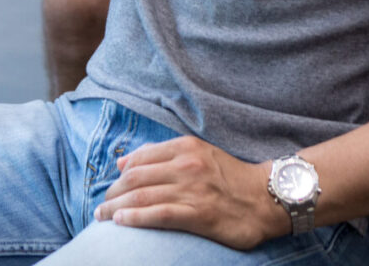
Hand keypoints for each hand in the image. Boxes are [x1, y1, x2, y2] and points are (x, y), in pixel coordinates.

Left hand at [95, 137, 278, 249]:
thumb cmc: (231, 178)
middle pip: (136, 177)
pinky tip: (121, 221)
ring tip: (102, 216)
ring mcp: (192, 190)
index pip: (140, 158)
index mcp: (185, 148)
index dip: (119, 174)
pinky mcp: (199, 215)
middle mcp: (186, 165)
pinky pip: (158, 214)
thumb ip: (161, 155)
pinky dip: (135, 217)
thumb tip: (122, 162)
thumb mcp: (198, 154)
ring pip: (142, 195)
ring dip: (116, 206)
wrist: (267, 198)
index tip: (110, 187)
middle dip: (113, 192)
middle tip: (101, 205)